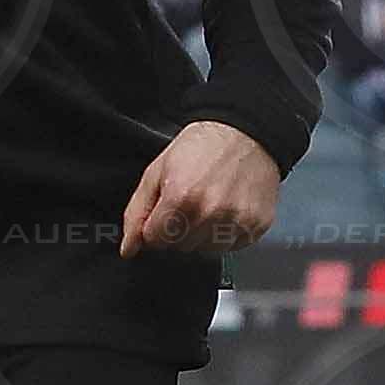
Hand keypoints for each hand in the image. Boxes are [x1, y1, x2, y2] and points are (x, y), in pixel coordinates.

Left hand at [119, 119, 281, 255]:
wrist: (245, 134)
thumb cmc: (201, 148)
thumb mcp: (157, 172)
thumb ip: (137, 213)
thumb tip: (129, 248)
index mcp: (181, 198)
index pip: (155, 240)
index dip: (156, 226)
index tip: (166, 210)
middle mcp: (209, 213)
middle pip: (180, 247)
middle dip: (179, 230)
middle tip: (190, 202)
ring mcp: (235, 221)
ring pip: (205, 250)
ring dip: (202, 235)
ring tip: (209, 206)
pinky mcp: (256, 225)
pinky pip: (230, 246)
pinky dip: (225, 233)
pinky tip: (226, 210)